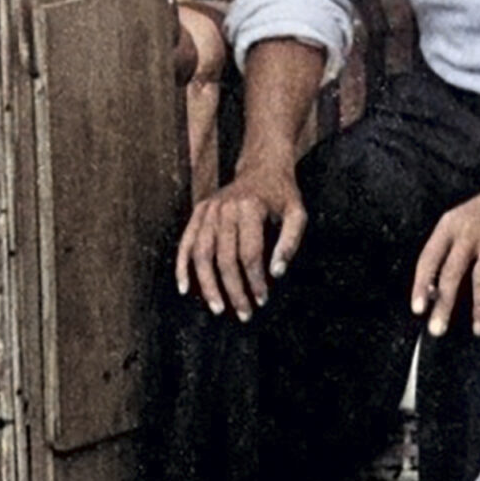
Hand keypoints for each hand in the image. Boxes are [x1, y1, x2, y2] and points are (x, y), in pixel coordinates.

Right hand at [175, 162, 307, 318]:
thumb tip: (277, 273)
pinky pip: (185, 243)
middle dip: (234, 290)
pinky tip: (185, 288)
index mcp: (250, 207)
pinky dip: (182, 267)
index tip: (262, 300)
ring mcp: (208, 209)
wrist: (262, 167)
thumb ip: (290, 242)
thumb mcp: (297, 213)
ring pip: (201, 254)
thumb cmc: (282, 195)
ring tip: (217, 309)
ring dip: (207, 285)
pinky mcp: (198, 211)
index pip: (249, 254)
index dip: (255, 281)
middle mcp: (225, 208)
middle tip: (244, 314)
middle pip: (224, 258)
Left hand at [412, 174, 479, 337]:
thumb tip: (436, 290)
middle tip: (438, 329)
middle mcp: (469, 229)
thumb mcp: (462, 221)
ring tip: (479, 328)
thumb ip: (450, 250)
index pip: (429, 258)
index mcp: (450, 225)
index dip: (422, 285)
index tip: (418, 309)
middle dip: (445, 304)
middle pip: (452, 272)